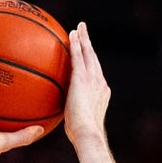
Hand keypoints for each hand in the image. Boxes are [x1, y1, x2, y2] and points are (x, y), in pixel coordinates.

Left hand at [63, 22, 110, 148]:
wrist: (88, 132)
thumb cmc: (81, 134)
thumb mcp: (77, 122)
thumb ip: (72, 114)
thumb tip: (60, 118)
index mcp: (100, 92)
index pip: (94, 73)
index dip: (90, 61)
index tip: (87, 54)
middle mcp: (99, 82)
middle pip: (93, 58)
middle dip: (88, 44)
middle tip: (84, 32)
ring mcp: (93, 79)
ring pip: (88, 54)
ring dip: (83, 39)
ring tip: (79, 28)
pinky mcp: (83, 78)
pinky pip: (78, 57)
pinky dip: (76, 45)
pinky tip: (71, 35)